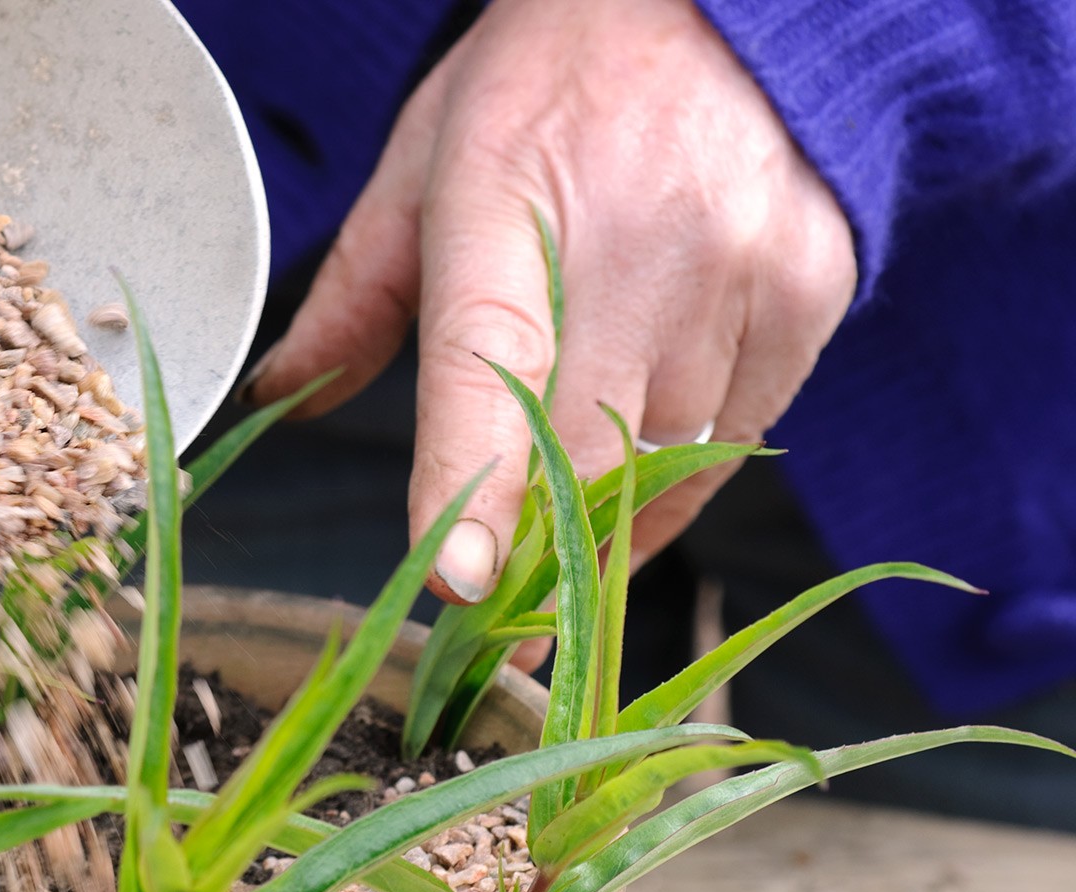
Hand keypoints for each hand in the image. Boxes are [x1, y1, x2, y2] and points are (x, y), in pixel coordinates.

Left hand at [243, 0, 855, 605]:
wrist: (725, 0)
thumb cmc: (549, 88)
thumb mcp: (426, 165)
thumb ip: (354, 295)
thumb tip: (282, 395)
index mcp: (507, 207)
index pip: (488, 367)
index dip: (477, 485)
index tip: (459, 586)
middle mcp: (639, 245)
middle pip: (589, 457)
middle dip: (539, 559)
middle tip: (500, 629)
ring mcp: (739, 272)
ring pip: (667, 465)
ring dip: (611, 516)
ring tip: (571, 512)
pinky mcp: (811, 293)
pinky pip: (738, 437)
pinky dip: (685, 469)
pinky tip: (647, 433)